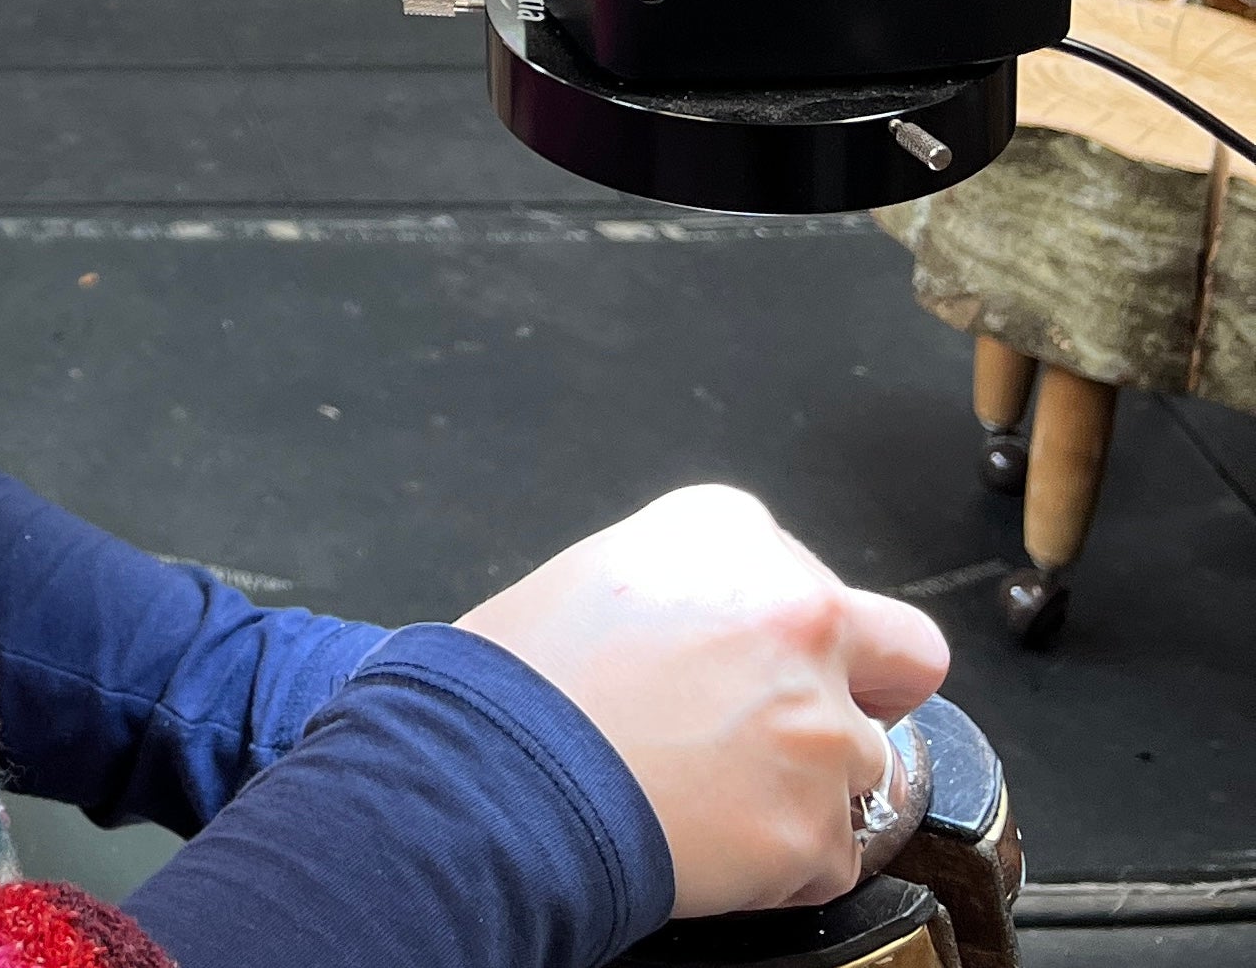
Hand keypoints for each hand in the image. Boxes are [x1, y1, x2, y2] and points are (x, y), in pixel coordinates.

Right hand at [455, 484, 948, 918]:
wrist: (494, 780)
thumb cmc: (521, 681)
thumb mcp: (601, 572)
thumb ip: (693, 585)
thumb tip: (724, 636)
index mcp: (732, 533)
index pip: (808, 576)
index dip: (773, 628)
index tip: (736, 660)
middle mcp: (796, 611)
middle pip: (902, 654)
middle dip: (868, 688)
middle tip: (797, 723)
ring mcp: (817, 722)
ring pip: (864, 763)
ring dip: (808, 785)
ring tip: (717, 796)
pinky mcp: (816, 823)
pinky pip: (832, 853)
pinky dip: (784, 862)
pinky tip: (712, 842)